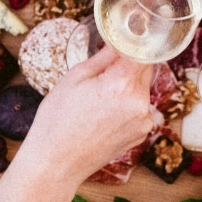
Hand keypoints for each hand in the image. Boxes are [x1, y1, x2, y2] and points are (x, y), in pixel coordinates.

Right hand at [21, 48, 152, 184]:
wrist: (56, 163)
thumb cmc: (58, 120)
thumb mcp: (74, 78)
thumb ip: (104, 56)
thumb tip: (119, 41)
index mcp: (123, 84)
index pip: (143, 51)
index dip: (134, 42)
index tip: (126, 37)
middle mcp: (140, 103)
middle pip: (145, 70)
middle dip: (128, 66)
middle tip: (102, 73)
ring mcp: (144, 121)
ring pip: (142, 90)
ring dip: (127, 87)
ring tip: (99, 100)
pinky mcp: (142, 134)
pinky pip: (140, 109)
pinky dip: (128, 105)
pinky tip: (105, 115)